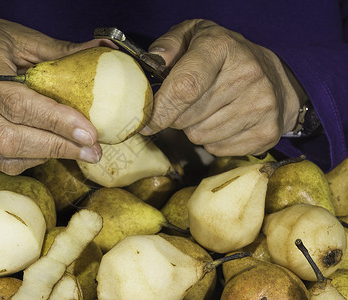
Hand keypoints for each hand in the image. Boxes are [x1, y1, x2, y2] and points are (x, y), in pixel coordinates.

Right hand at [0, 17, 112, 174]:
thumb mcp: (23, 38)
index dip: (56, 121)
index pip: (19, 104)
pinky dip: (30, 160)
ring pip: (4, 155)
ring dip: (47, 156)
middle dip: (58, 147)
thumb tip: (102, 51)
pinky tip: (50, 150)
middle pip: (11, 137)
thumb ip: (61, 51)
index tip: (89, 133)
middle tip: (92, 150)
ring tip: (80, 152)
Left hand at [141, 19, 306, 155]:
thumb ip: (169, 43)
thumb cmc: (225, 57)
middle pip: (188, 118)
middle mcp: (247, 75)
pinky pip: (218, 149)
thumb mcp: (195, 36)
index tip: (146, 122)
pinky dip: (213, 141)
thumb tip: (155, 60)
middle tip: (187, 105)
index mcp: (222, 47)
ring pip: (200, 136)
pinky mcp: (267, 132)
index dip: (161, 110)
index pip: (185, 87)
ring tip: (209, 110)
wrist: (275, 77)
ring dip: (195, 129)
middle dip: (176, 117)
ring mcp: (261, 105)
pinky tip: (223, 122)